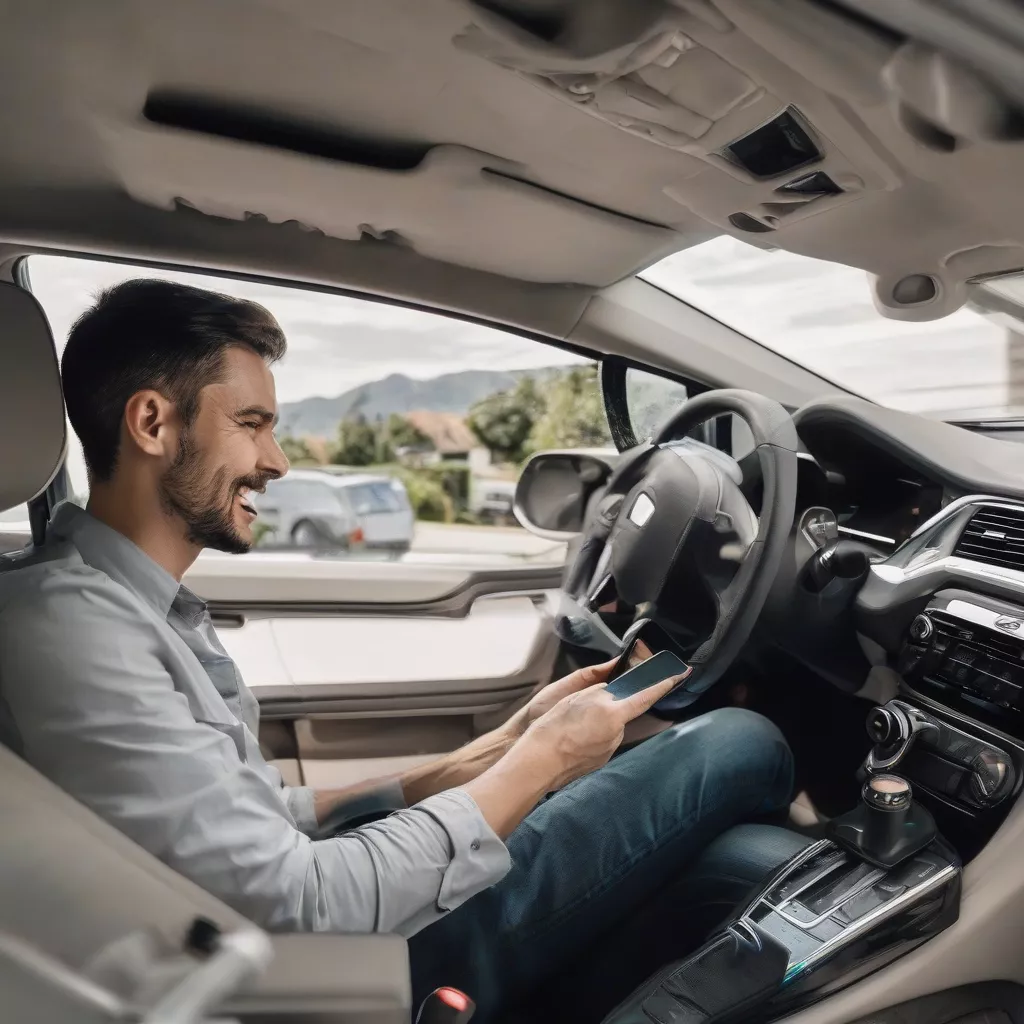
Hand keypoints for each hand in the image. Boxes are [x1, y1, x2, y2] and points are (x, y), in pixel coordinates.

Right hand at [512, 669, 687, 790]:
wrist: (540, 761)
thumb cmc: (555, 726)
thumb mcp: (577, 697)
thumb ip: (600, 692)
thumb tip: (610, 695)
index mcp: (613, 714)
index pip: (644, 697)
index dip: (662, 685)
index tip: (677, 677)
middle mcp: (616, 733)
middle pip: (621, 713)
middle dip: (610, 707)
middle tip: (585, 706)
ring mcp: (609, 749)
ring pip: (609, 727)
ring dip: (597, 722)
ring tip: (572, 724)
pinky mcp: (599, 761)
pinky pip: (600, 741)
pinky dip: (589, 736)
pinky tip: (572, 737)